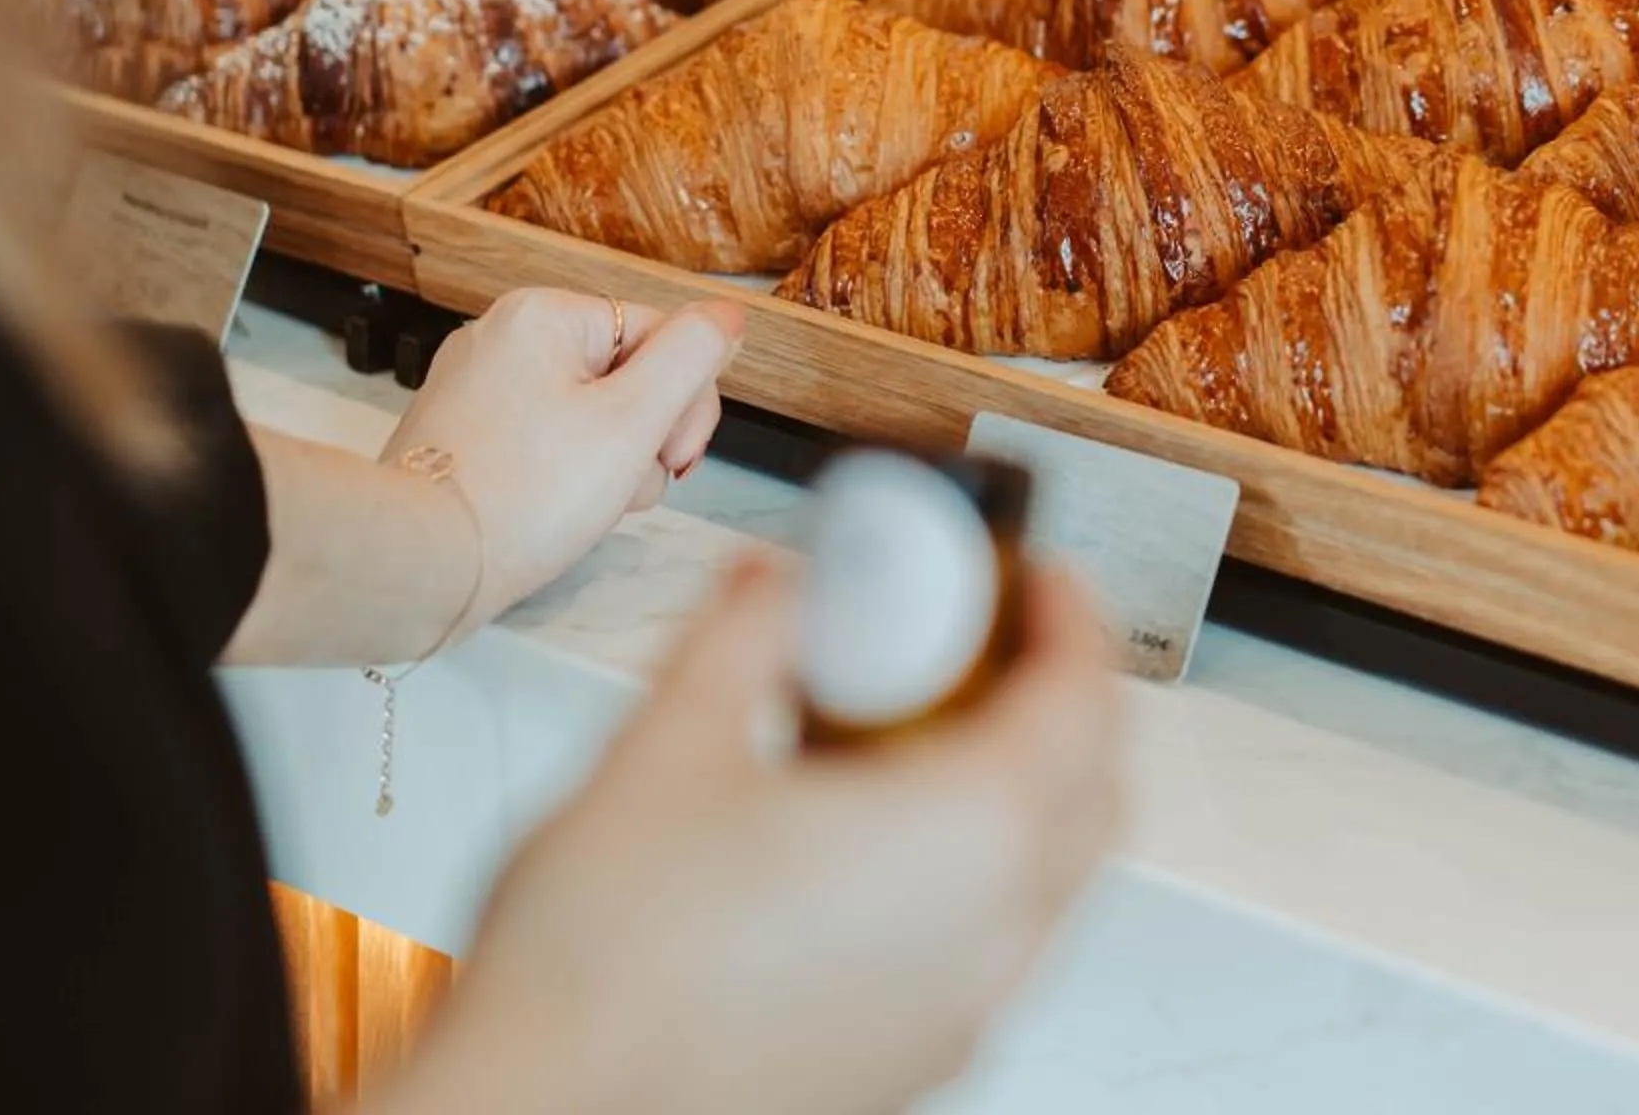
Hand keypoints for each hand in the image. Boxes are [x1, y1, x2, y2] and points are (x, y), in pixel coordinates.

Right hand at [385, 557, 1126, 1114]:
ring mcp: (960, 1014)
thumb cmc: (602, 969)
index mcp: (966, 837)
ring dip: (1015, 794)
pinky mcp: (911, 1064)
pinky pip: (988, 951)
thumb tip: (780, 583)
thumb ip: (745, 635)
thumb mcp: (667, 744)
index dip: (1071, 619)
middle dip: (1059, 703)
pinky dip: (969, 878)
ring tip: (903, 740)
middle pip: (1092, 794)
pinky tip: (860, 846)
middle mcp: (992, 936)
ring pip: (1044, 881)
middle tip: (983, 645)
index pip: (1082, 700)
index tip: (1037, 577)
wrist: (545, 1111)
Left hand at [387, 289, 745, 632]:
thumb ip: (692, 357)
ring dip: (610, 464)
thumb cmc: (518, 497)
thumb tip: (725, 316)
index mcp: (543, 316)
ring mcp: (479, 389)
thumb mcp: (633, 421)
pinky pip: (546, 443)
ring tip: (585, 505)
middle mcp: (503, 339)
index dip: (686, 403)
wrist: (420, 565)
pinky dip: (564, 478)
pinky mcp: (467, 437)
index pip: (663, 337)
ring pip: (590, 416)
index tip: (674, 457)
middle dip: (645, 438)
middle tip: (629, 484)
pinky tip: (554, 512)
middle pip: (627, 377)